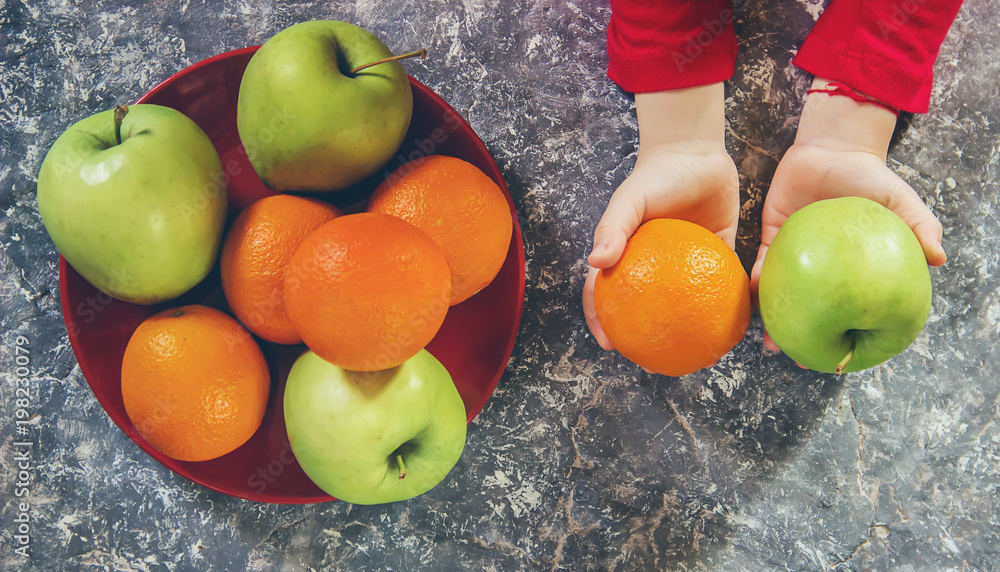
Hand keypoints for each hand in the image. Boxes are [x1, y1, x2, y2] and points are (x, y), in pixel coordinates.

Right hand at [583, 84, 739, 351]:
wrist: (697, 151)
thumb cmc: (656, 175)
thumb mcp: (628, 200)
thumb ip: (613, 228)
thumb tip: (595, 263)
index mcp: (628, 257)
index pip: (607, 295)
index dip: (602, 322)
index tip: (611, 345)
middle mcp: (655, 266)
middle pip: (647, 310)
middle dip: (649, 341)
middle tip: (656, 364)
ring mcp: (686, 265)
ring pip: (686, 306)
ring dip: (691, 333)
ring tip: (701, 356)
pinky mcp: (718, 255)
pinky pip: (722, 285)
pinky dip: (727, 307)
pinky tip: (735, 328)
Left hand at [750, 78, 946, 352]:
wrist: (832, 147)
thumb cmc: (868, 177)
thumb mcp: (899, 200)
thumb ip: (919, 225)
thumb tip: (939, 258)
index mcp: (852, 269)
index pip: (851, 310)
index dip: (845, 338)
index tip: (838, 361)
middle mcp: (822, 269)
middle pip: (810, 310)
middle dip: (800, 337)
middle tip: (791, 357)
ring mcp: (796, 256)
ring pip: (782, 294)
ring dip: (772, 317)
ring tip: (767, 340)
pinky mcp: (772, 237)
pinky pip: (761, 263)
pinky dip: (755, 278)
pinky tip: (751, 292)